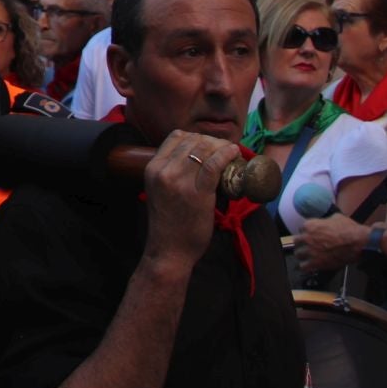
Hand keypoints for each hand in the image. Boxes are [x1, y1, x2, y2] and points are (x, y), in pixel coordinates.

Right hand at [140, 130, 234, 266]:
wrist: (168, 250)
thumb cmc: (168, 223)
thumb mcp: (159, 191)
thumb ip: (170, 174)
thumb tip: (195, 160)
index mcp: (152, 168)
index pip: (176, 137)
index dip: (196, 137)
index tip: (209, 146)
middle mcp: (163, 171)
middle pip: (193, 140)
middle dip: (212, 141)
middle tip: (225, 149)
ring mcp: (179, 181)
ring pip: (204, 148)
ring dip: (221, 146)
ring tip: (231, 153)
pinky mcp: (198, 192)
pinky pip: (214, 164)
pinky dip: (227, 155)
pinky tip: (234, 154)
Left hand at [292, 212, 368, 273]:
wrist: (358, 243)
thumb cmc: (349, 230)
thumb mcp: (336, 217)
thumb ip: (325, 220)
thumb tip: (325, 221)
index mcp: (310, 225)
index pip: (301, 229)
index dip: (307, 233)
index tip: (312, 236)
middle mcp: (307, 237)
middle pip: (296, 242)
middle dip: (302, 244)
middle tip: (309, 246)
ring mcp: (310, 251)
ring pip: (298, 254)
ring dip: (303, 255)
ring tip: (308, 257)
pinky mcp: (316, 263)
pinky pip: (303, 266)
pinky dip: (306, 267)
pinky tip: (310, 266)